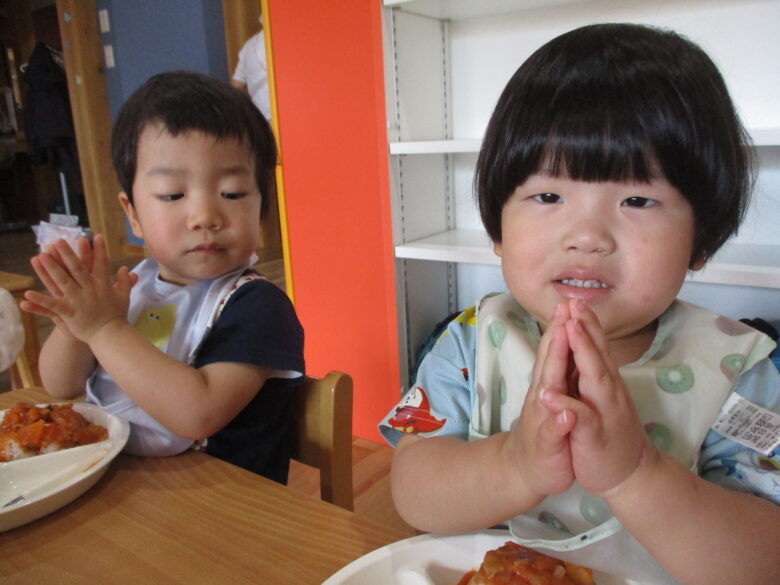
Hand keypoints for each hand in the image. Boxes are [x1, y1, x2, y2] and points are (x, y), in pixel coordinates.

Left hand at [21, 235, 136, 343]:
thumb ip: (125, 281)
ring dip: (52, 268)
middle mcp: (90, 290)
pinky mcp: (70, 312)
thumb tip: (125, 268)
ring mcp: (79, 300)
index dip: (99, 250)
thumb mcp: (124, 296)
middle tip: (59, 241)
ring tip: (41, 256)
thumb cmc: (117, 315)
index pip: (101, 263)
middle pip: (77, 269)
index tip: (95, 236)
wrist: (111, 335)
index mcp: (103, 284)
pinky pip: (53, 305)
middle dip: (68, 254)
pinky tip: (28, 294)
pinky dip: (40, 300)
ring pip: (63, 282)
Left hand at [505, 302, 577, 498]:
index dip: (562, 346)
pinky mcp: (553, 397)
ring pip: (554, 356)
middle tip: (571, 302)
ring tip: (570, 310)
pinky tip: (572, 336)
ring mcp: (548, 392)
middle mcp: (546, 391)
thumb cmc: (539, 463)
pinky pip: (561, 366)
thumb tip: (565, 414)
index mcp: (546, 402)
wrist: (522, 472)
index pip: (554, 368)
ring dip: (562, 332)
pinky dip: (566, 348)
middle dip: (562, 328)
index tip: (570, 322)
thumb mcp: (548, 454)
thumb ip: (555, 432)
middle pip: (552, 354)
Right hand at [540, 300, 655, 496]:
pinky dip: (591, 341)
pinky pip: (599, 358)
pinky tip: (587, 335)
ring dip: (589, 327)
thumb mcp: (588, 446)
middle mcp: (609, 388)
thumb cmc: (606, 464)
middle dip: (583, 323)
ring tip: (579, 307)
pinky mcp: (609, 392)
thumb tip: (548, 396)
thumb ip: (571, 419)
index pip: (588, 363)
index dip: (577, 340)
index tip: (565, 319)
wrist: (634, 476)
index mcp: (601, 398)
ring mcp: (611, 388)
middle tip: (571, 300)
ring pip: (600, 351)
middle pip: (596, 349)